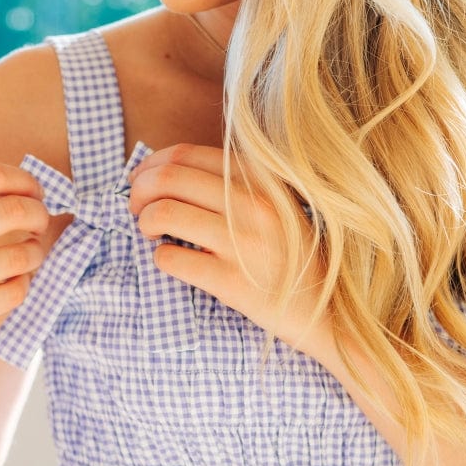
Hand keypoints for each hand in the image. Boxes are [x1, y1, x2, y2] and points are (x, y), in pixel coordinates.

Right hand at [0, 163, 49, 386]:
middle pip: (13, 210)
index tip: (35, 194)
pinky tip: (13, 283)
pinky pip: (11, 294)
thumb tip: (27, 187)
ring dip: (36, 254)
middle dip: (40, 215)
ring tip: (30, 256)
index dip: (27, 181)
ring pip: (19, 256)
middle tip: (40, 224)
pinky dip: (23, 286)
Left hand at [127, 142, 326, 346]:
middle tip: (135, 208)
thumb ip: (235, 183)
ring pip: (163, 214)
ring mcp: (243, 243)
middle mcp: (253, 204)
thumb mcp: (277, 204)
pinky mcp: (232, 282)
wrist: (330, 311)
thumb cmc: (294, 256)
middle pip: (168, 178)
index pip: (187, 154)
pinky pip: (171, 259)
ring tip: (150, 233)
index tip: (142, 180)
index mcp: (261, 178)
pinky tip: (172, 260)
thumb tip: (168, 170)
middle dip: (138, 190)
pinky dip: (160, 258)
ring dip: (144, 222)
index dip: (152, 165)